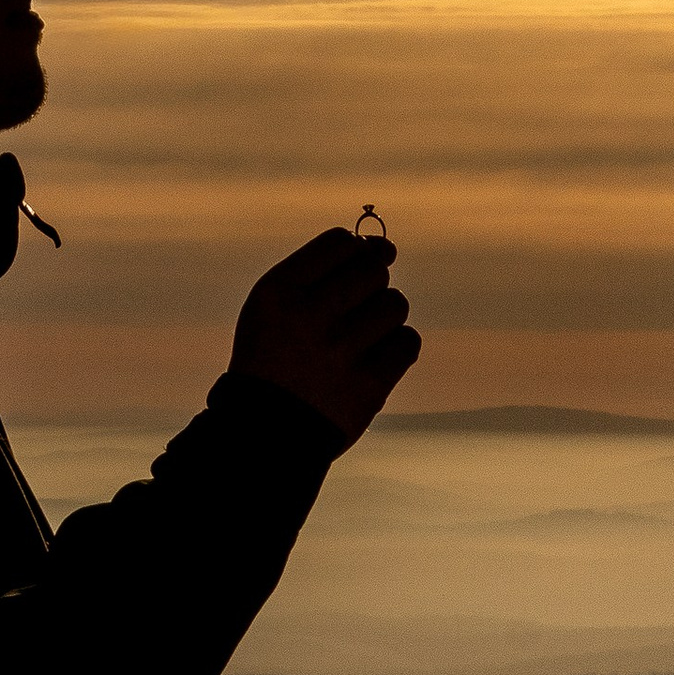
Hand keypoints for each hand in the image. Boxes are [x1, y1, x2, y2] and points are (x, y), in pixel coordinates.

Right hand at [230, 227, 419, 442]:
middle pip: (373, 269)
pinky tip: (372, 361)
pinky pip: (407, 342)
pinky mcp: (367, 386)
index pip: (341, 242)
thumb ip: (324, 269)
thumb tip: (387, 248)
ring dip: (385, 317)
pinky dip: (396, 349)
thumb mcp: (276, 305)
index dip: (355, 252)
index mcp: (277, 291)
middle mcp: (306, 317)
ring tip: (360, 339)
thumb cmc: (277, 356)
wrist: (266, 432)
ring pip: (395, 304)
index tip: (349, 275)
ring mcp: (338, 353)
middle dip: (371, 285)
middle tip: (352, 312)